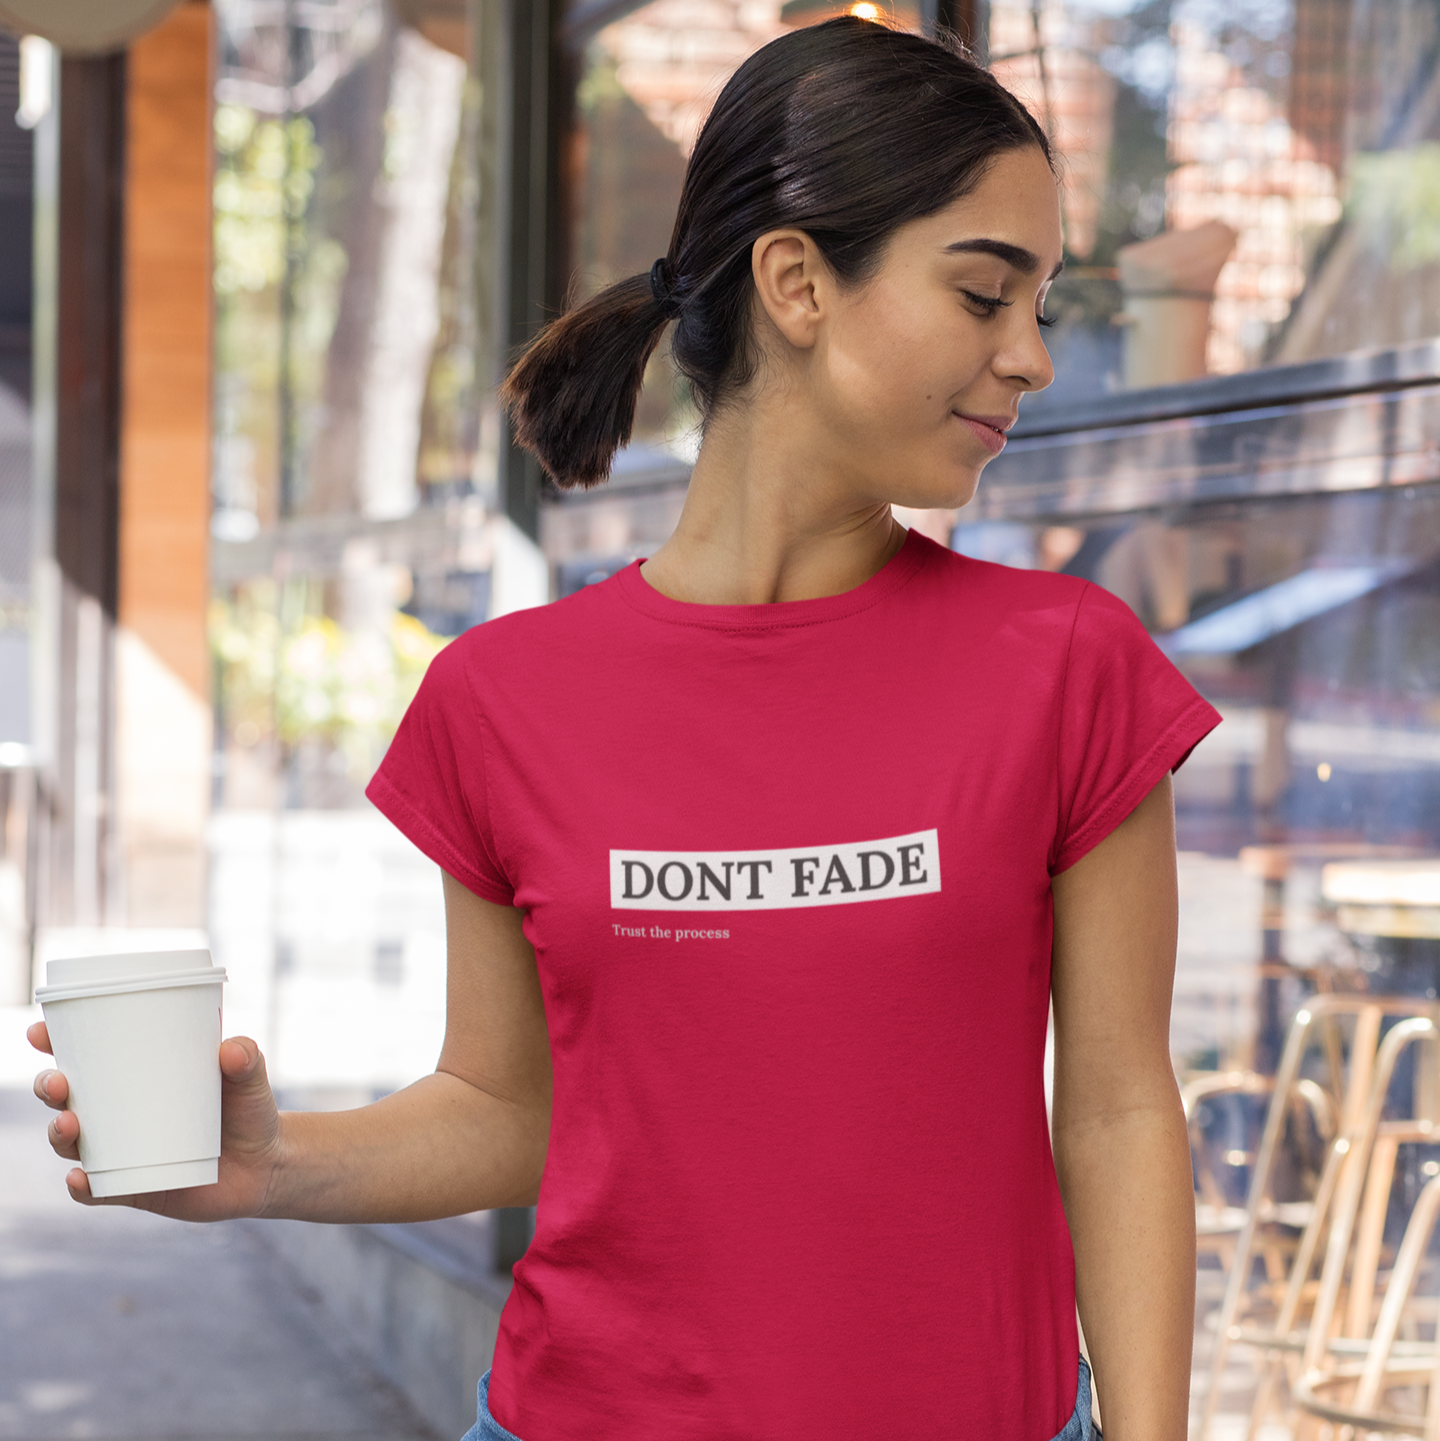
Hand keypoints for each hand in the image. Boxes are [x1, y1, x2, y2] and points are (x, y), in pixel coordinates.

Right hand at [27, 1022, 285, 1219]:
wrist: (266, 1166)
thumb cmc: (249, 1111)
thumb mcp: (250, 1078)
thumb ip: (245, 1059)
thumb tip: (230, 1049)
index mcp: (138, 1078)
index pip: (88, 1057)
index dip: (56, 1044)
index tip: (41, 1032)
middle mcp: (120, 1115)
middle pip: (66, 1100)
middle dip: (50, 1088)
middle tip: (59, 1082)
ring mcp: (122, 1153)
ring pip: (74, 1144)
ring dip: (60, 1133)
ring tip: (69, 1123)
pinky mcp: (133, 1188)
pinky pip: (97, 1192)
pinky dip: (84, 1188)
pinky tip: (81, 1179)